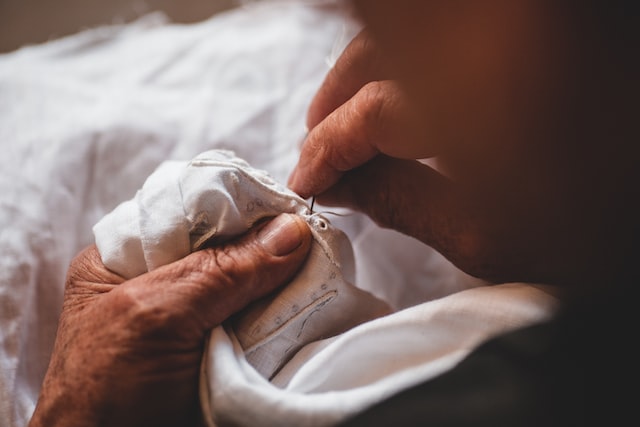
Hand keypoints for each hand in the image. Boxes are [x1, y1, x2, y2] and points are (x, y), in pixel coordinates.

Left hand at [29, 213, 311, 426]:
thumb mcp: (156, 316)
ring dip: (281, 284)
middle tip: (313, 242)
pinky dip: (282, 318)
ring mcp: (191, 317)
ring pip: (248, 284)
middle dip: (267, 246)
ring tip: (320, 271)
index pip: (190, 210)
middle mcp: (160, 281)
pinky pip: (257, 322)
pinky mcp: (217, 349)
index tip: (288, 207)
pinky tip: (307, 306)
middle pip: (226, 247)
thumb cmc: (105, 390)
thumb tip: (291, 230)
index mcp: (125, 257)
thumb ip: (221, 271)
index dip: (239, 205)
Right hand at [289, 27, 590, 285]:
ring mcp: (507, 22)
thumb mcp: (489, 236)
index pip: (368, 115)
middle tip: (319, 147)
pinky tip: (399, 86)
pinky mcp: (524, 24)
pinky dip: (400, 51)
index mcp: (481, 96)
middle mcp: (490, 34)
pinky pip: (439, 28)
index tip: (305, 181)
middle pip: (373, 50)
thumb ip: (401, 203)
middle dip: (331, 101)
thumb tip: (342, 186)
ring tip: (349, 119)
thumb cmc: (598, 230)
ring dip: (360, 70)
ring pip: (401, 25)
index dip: (326, 150)